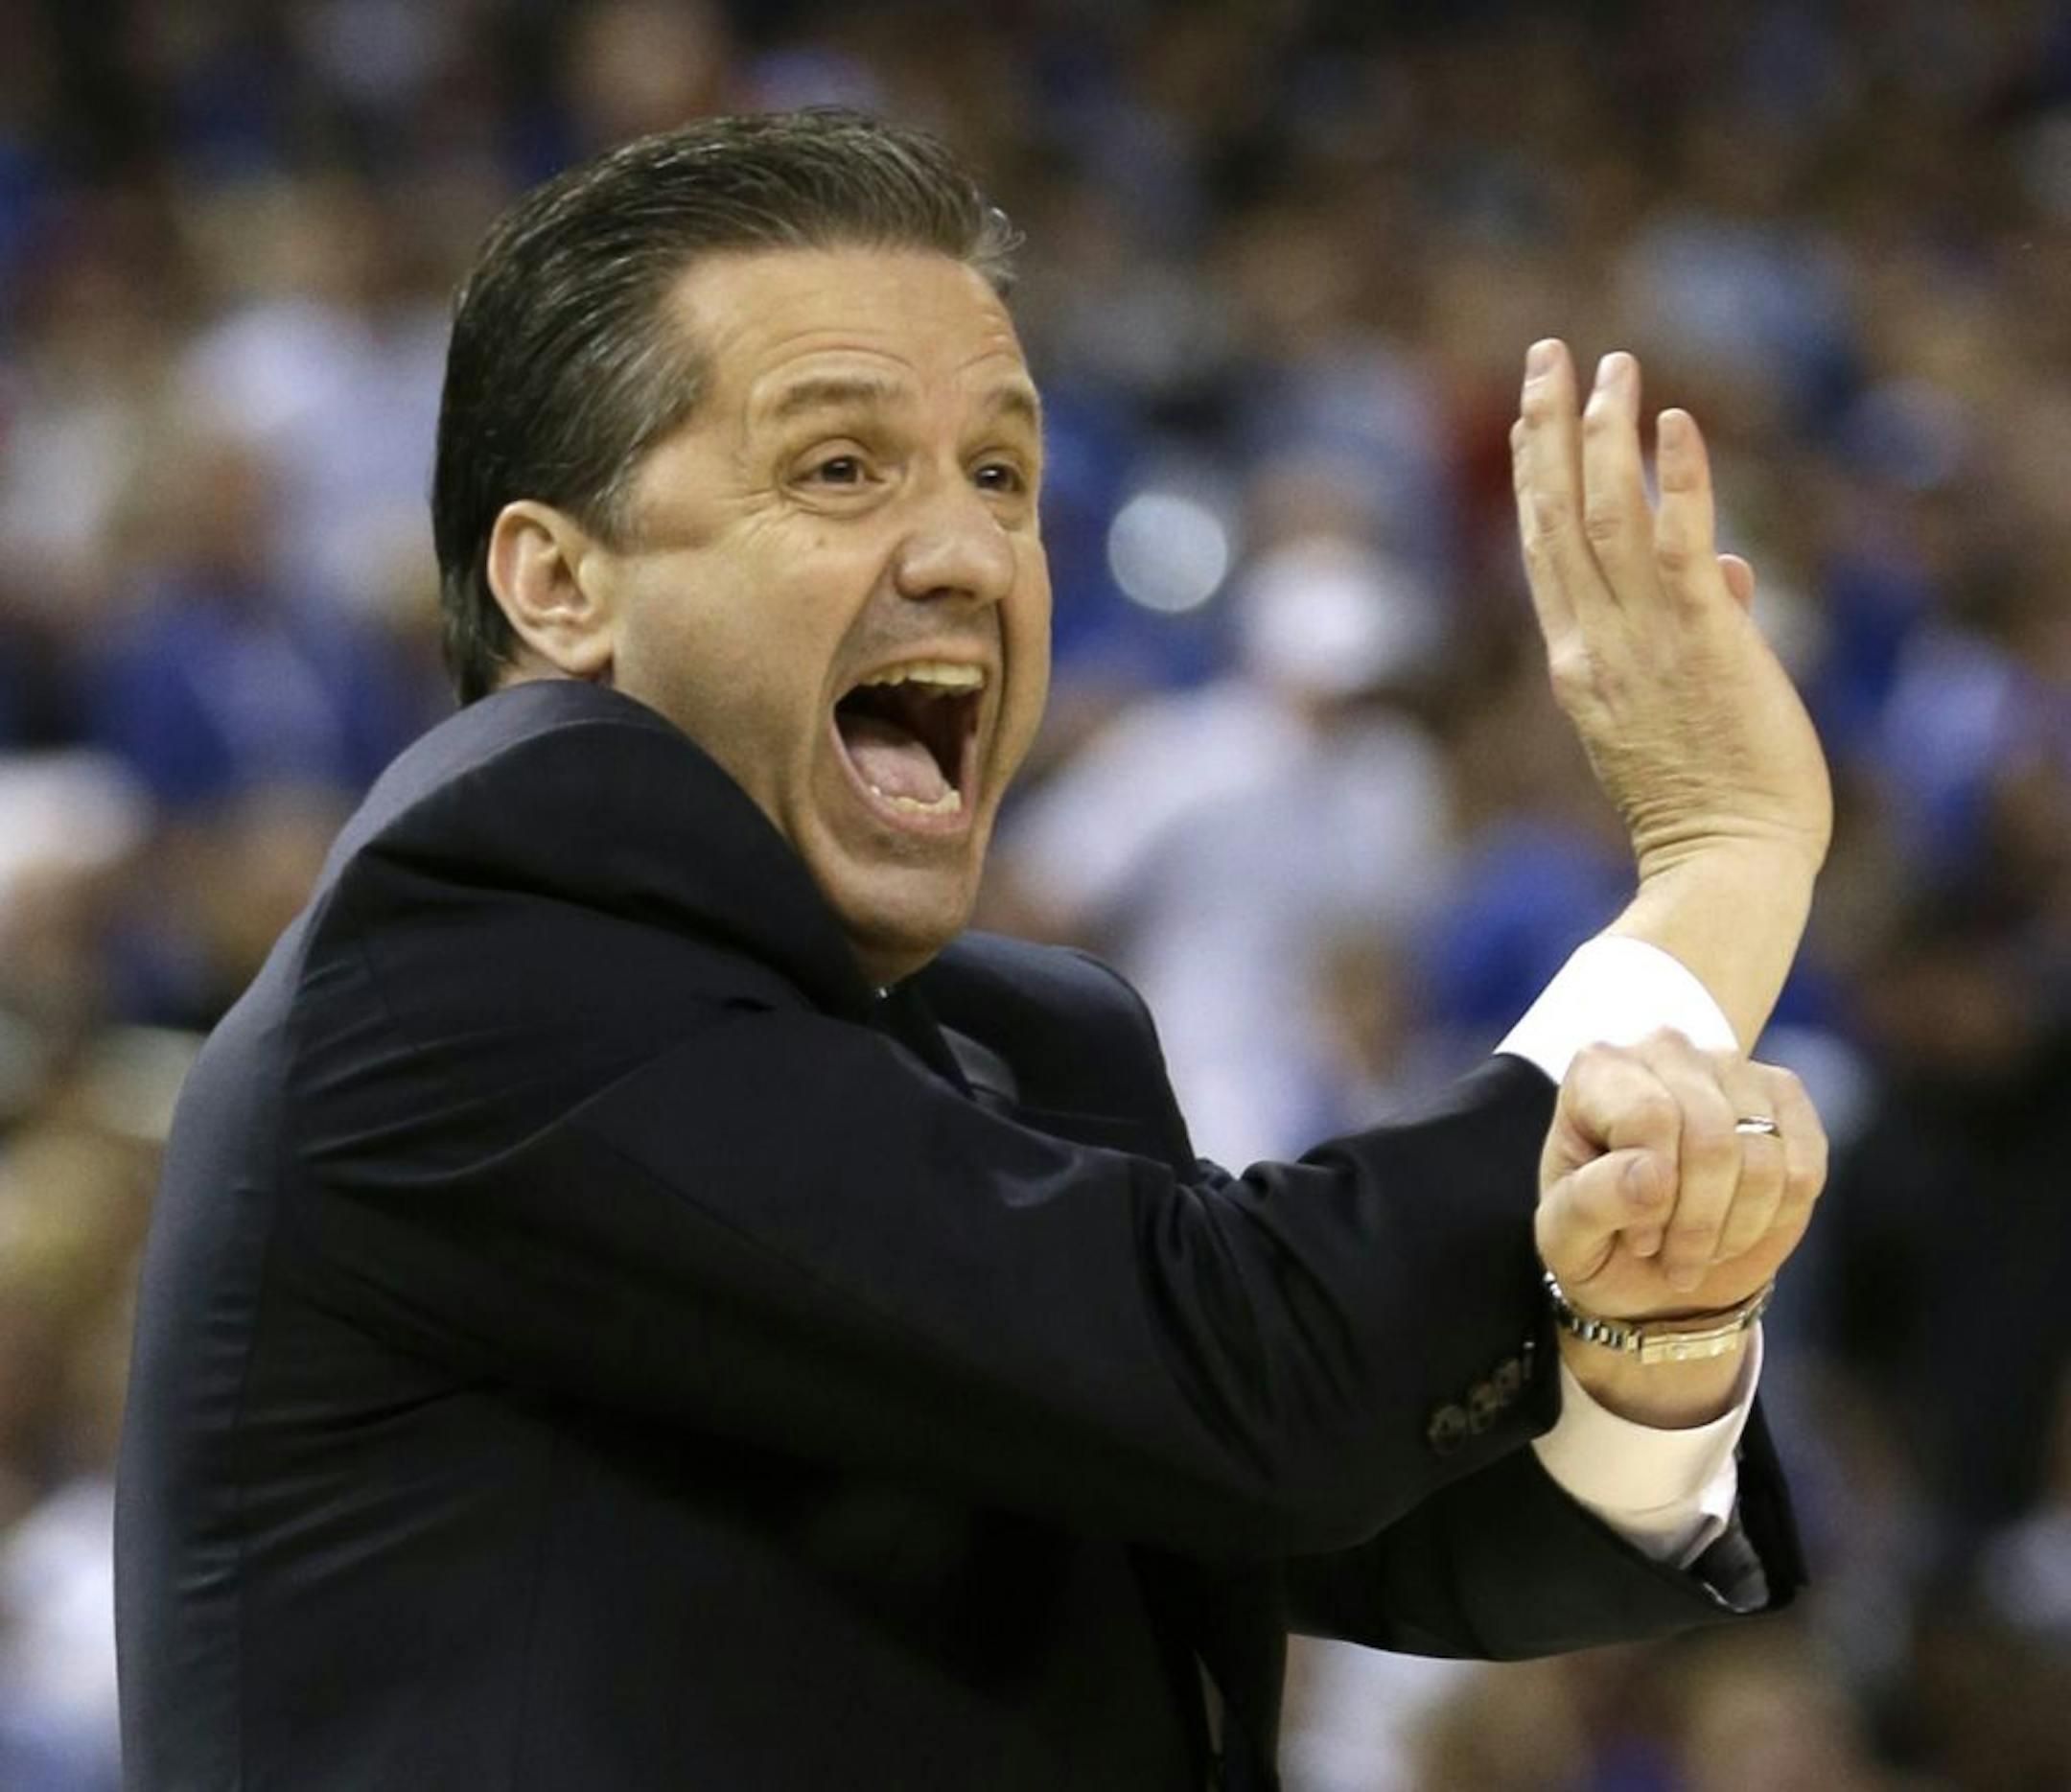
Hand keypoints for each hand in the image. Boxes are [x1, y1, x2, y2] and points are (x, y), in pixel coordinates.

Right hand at [1510, 341, 1832, 884]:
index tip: (1528, 420)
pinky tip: (1670, 420)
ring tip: (1609, 363)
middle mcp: (1592, 643)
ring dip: (1602, 431)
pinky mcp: (1700, 638)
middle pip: (1554, 516)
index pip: (1545, 553)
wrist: (1723, 864)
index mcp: (1577, 664)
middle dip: (1545, 429)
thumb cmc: (1710, 806)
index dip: (1534, 479)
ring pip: (1604, 514)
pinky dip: (1674, 477)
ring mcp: (1640, 639)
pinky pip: (1677, 540)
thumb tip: (1731, 569)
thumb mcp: (1684, 711)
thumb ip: (1701, 630)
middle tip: (1544, 355)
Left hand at [1535, 1030, 1826, 1319]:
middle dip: (1698, 1223)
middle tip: (1675, 1262)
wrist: (1652, 1255)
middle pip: (1711, 1138)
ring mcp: (1732, 1066)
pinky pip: (1803, 1169)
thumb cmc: (1596, 1237)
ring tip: (1700, 1248)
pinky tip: (1736, 1228)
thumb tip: (1652, 1177)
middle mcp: (1666, 1049)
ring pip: (1762, 1157)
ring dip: (1734, 1228)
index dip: (1652, 1197)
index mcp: (1598, 1069)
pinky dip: (1773, 1219)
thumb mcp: (1566, 1235)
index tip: (1638, 1239)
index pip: (1651, 1119)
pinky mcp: (1784, 1096)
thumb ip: (1590, 1203)